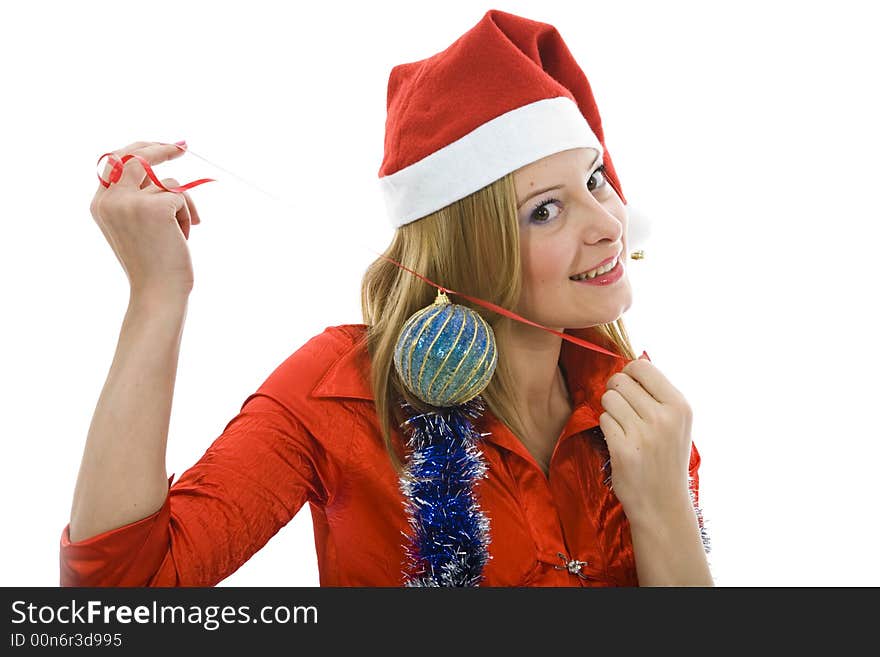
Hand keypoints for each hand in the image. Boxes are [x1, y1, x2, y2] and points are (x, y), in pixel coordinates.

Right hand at [90, 141, 201, 298]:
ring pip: (167, 183)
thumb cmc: (152, 265)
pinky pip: (182, 197)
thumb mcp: (135, 227)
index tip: (161, 145)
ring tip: (179, 233)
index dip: (139, 149)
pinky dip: (188, 216)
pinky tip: (183, 238)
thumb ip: (137, 199)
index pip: (115, 161)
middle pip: (136, 155)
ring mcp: (130, 202)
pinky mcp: (155, 207)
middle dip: (161, 148)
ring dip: (181, 205)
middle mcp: (109, 199)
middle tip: (183, 146)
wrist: (157, 292)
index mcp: (100, 204)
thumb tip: (163, 174)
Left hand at [598, 356, 693, 522]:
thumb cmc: (666, 458)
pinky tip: (620, 442)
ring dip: (610, 411)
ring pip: (608, 399)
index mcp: (679, 406)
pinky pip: (603, 420)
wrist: (663, 504)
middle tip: (623, 410)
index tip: (629, 387)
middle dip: (616, 392)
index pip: (641, 366)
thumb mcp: (675, 423)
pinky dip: (607, 428)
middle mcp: (664, 417)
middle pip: (620, 380)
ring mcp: (643, 434)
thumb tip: (634, 362)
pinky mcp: (623, 450)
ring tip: (624, 427)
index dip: (628, 374)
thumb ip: (657, 394)